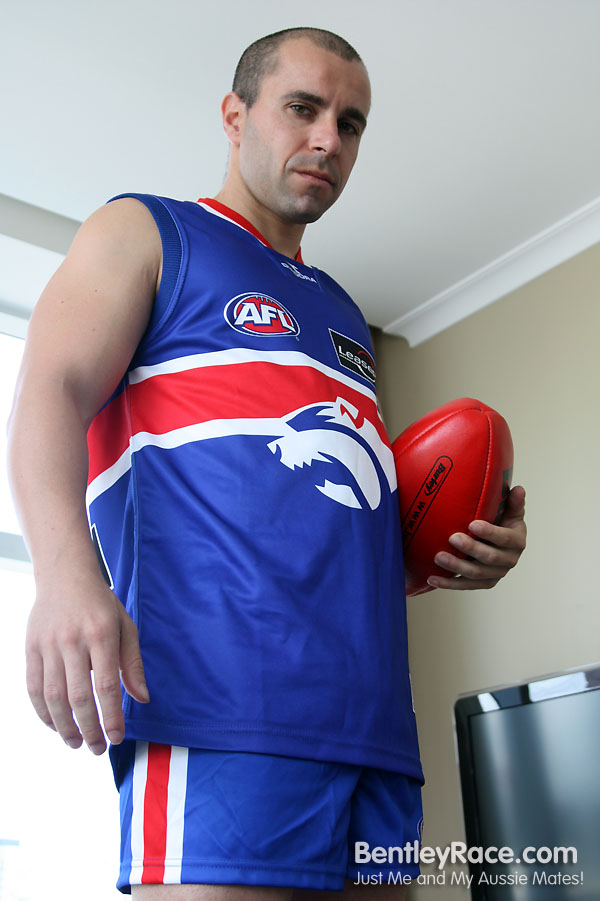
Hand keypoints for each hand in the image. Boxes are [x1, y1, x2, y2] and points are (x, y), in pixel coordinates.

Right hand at [25, 576, 148, 753]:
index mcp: (101, 635)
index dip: (111, 716)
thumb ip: (133, 664)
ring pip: (53, 697)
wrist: (65, 576)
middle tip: (97, 748)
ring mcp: (48, 645)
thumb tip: (142, 698)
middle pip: (78, 697)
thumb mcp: (126, 626)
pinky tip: (54, 725)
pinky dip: (42, 711)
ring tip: (76, 742)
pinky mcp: (30, 648)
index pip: (107, 686)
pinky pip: (33, 687)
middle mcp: (73, 641)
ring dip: (64, 726)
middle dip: (89, 728)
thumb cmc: (100, 605)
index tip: (117, 738)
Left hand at [426, 485, 526, 590]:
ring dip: (456, 567)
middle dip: (471, 549)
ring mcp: (496, 574)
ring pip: (476, 574)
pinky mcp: (484, 583)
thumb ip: (514, 502)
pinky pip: (465, 585)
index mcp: (517, 542)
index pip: (505, 538)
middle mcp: (509, 560)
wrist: (502, 545)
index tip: (472, 524)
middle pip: (490, 558)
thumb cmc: (504, 523)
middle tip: (452, 538)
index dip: (490, 533)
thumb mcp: (512, 512)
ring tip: (438, 557)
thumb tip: (518, 489)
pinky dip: (448, 583)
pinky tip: (432, 578)